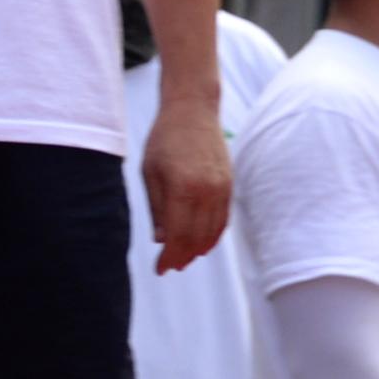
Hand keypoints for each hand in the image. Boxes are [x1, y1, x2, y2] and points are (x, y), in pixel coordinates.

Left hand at [143, 95, 232, 273]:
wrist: (193, 109)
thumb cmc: (165, 138)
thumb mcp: (150, 172)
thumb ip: (156, 208)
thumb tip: (161, 240)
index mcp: (182, 188)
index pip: (177, 236)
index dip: (169, 257)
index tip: (160, 269)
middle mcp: (206, 192)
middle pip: (196, 239)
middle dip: (183, 257)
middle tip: (170, 266)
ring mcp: (221, 189)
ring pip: (213, 232)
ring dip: (199, 249)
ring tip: (184, 258)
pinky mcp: (229, 185)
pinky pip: (223, 219)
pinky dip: (214, 235)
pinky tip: (202, 242)